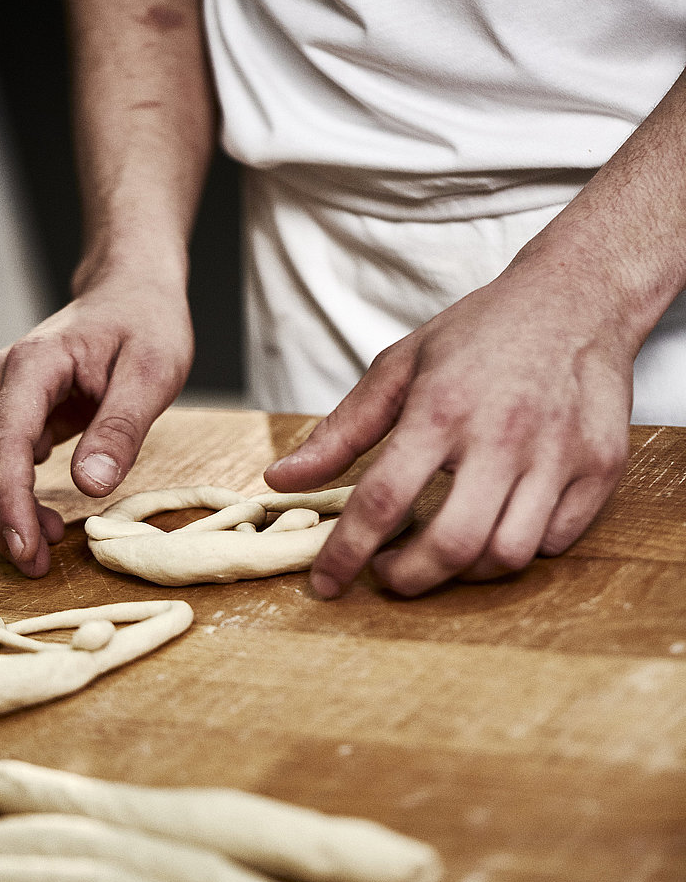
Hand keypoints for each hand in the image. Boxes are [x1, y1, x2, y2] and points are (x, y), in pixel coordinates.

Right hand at [0, 272, 193, 576]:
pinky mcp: (4, 413)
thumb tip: (89, 486)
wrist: (131, 291)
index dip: (8, 504)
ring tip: (44, 543)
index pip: (3, 444)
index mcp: (34, 364)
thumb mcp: (154, 372)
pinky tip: (39, 519)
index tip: (26, 550)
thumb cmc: (146, 324)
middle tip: (38, 566)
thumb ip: (121, 427)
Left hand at [265, 254, 635, 596]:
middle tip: (389, 572)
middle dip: (409, 579)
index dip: (347, 553)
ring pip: (508, 555)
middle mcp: (502, 436)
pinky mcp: (600, 468)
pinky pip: (555, 541)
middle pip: (451, 545)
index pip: (383, 500)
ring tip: (444, 548)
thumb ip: (341, 430)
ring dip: (465, 571)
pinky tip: (499, 522)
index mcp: (441, 409)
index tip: (327, 583)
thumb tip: (280, 480)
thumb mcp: (400, 367)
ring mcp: (559, 454)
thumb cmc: (481, 333)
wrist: (578, 297)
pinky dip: (521, 547)